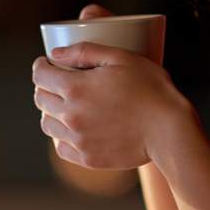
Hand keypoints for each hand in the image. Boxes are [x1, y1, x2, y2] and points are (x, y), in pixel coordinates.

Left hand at [32, 5, 194, 169]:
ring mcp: (78, 140)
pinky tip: (74, 128)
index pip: (40, 75)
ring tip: (64, 104)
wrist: (169, 130)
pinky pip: (61, 147)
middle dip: (44, 86)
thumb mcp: (121, 57)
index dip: (41, 65)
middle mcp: (71, 115)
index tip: (46, 63)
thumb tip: (55, 53)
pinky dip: (62, 136)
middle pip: (41, 99)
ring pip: (47, 124)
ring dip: (51, 111)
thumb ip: (85, 51)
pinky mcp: (87, 158)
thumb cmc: (150, 88)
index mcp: (75, 88)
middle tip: (56, 81)